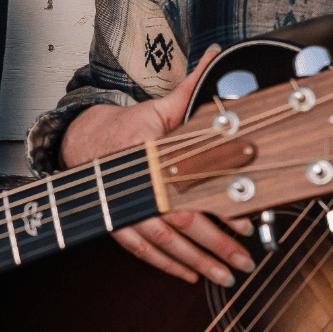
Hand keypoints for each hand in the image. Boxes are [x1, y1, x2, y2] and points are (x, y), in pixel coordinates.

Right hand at [60, 47, 254, 287]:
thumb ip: (192, 87)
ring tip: (226, 276)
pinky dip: (168, 266)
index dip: (219, 205)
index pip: (191, 183)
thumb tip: (217, 55)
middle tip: (245, 260)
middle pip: (182, 221)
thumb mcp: (160, 106)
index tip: (246, 220)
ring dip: (197, 262)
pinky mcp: (117, 223)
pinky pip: (144, 251)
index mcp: (151, 153)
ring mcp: (125, 207)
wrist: (86, 143)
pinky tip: (191, 275)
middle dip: (216, 244)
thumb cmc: (129, 126)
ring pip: (165, 243)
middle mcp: (138, 184)